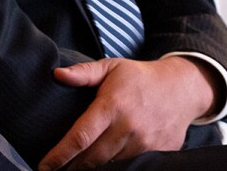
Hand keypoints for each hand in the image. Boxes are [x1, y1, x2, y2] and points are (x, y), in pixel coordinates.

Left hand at [37, 56, 217, 170]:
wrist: (182, 88)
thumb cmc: (139, 77)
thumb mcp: (110, 66)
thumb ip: (83, 72)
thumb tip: (57, 74)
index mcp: (112, 105)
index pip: (81, 136)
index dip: (60, 154)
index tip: (45, 166)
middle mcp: (129, 127)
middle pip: (93, 158)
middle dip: (73, 167)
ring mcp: (146, 143)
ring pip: (111, 165)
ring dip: (94, 168)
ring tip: (77, 167)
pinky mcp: (159, 152)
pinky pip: (131, 166)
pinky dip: (116, 167)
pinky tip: (104, 165)